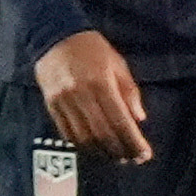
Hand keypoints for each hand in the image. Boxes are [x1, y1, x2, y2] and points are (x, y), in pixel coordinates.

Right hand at [35, 31, 154, 163]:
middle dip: (120, 150)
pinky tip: (94, 147)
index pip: (120, 122)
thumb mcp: (118, 65)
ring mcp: (63, 101)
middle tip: (132, 159)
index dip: (133, 142)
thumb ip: (130, 93)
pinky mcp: (51, 105)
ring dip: (101, 152)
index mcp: (101, 84)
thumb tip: (139, 119)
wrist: (56, 36)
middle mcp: (81, 95)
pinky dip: (82, 144)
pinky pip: (67, 132)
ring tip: (116, 156)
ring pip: (83, 137)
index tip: (144, 154)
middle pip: (102, 134)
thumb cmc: (93, 50)